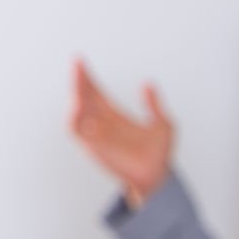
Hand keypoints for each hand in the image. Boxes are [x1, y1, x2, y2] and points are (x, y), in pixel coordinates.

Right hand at [69, 60, 173, 207]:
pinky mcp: (94, 148)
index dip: (86, 77)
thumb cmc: (158, 155)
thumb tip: (148, 84)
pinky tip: (78, 108)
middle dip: (79, 82)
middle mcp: (102, 123)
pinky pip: (77, 132)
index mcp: (115, 115)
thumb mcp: (163, 125)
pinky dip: (75, 120)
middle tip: (78, 66)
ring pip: (77, 112)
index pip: (95, 92)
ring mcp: (96, 135)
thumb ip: (154, 105)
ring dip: (75, 98)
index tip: (80, 60)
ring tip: (79, 84)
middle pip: (84, 97)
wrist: (157, 178)